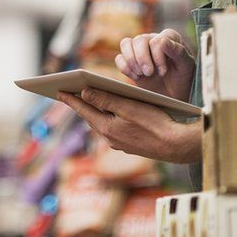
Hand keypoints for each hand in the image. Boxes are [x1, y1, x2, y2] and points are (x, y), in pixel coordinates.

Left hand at [57, 88, 201, 163]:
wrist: (178, 145)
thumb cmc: (156, 122)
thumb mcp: (129, 106)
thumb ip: (104, 100)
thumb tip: (83, 94)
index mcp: (107, 128)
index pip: (83, 110)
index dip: (70, 99)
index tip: (58, 90)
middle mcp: (110, 139)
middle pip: (90, 117)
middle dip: (80, 104)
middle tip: (69, 92)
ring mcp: (120, 144)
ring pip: (102, 124)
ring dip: (94, 112)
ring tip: (86, 100)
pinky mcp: (130, 145)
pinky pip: (113, 129)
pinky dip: (107, 118)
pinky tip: (109, 113)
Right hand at [117, 29, 194, 101]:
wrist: (175, 95)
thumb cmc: (183, 79)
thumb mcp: (187, 66)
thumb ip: (178, 52)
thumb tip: (162, 40)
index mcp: (169, 37)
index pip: (156, 40)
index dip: (157, 56)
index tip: (163, 72)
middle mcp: (153, 39)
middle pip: (139, 40)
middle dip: (142, 58)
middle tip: (149, 73)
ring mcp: (140, 50)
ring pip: (125, 43)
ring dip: (131, 61)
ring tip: (141, 74)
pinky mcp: (130, 62)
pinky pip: (119, 58)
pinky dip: (125, 68)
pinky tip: (136, 77)